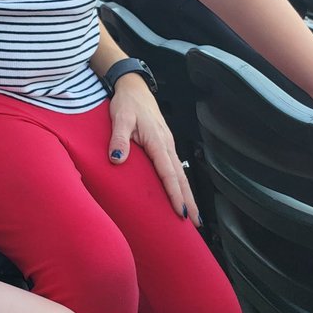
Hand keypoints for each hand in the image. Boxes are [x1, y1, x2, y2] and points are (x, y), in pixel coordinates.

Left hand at [107, 74, 198, 220]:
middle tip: (195, 224)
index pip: (168, 173)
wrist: (133, 88)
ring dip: (187, 195)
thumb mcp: (119, 117)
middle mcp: (167, 145)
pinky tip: (181, 195)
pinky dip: (181, 184)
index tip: (180, 212)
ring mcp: (168, 145)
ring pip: (180, 174)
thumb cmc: (126, 103)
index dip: (175, 194)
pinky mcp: (165, 145)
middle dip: (189, 201)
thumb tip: (117, 158)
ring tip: (193, 216)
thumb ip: (118, 138)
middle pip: (181, 178)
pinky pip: (175, 168)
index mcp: (158, 141)